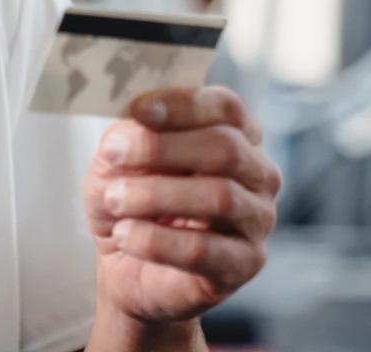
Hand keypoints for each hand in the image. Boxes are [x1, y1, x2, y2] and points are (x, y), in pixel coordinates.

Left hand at [84, 86, 280, 326]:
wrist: (125, 266)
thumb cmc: (129, 201)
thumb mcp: (116, 159)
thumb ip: (127, 135)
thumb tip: (134, 124)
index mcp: (234, 134)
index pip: (226, 107)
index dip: (184, 104)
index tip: (139, 110)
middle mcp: (257, 173)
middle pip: (226, 148)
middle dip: (161, 148)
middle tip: (113, 156)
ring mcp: (258, 220)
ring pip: (220, 197)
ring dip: (155, 195)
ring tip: (114, 199)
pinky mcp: (244, 264)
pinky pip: (205, 250)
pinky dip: (156, 240)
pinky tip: (125, 235)